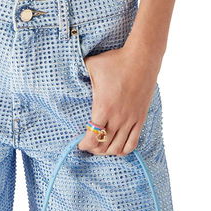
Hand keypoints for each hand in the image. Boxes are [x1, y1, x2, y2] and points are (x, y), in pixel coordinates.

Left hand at [77, 41, 161, 155]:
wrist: (141, 58)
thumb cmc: (115, 61)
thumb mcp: (91, 66)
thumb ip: (79, 74)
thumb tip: (70, 77)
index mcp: (103, 107)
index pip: (92, 138)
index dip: (84, 145)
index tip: (80, 144)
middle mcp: (118, 117)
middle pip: (104, 146)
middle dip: (94, 149)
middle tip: (88, 145)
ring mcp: (131, 119)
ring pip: (118, 148)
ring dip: (108, 152)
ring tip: (102, 147)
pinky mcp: (141, 118)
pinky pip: (133, 142)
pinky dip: (124, 149)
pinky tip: (117, 147)